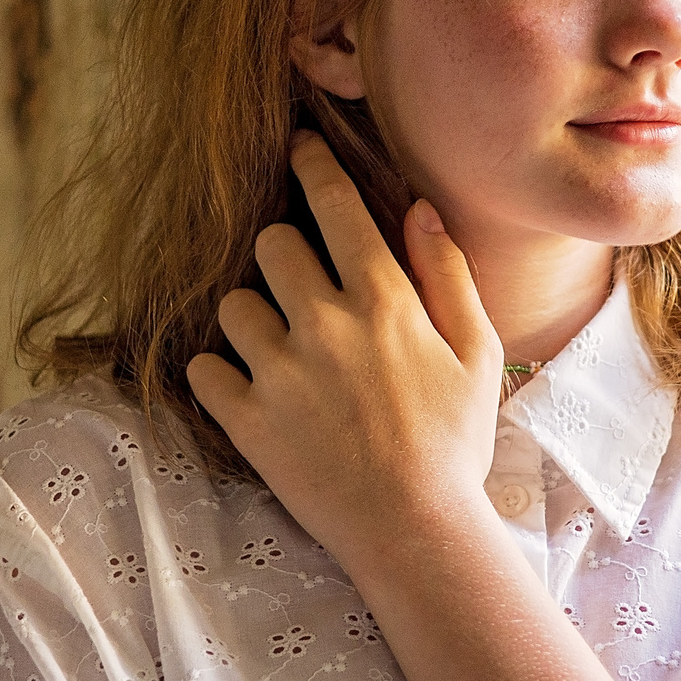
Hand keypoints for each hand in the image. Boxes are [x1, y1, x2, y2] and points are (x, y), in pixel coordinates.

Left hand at [186, 133, 501, 578]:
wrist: (416, 533)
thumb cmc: (454, 444)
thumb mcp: (476, 353)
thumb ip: (446, 274)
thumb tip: (417, 207)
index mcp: (383, 303)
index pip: (334, 206)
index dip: (312, 166)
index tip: (298, 148)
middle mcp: (324, 326)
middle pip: (269, 245)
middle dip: (282, 256)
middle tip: (301, 289)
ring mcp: (278, 373)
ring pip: (233, 305)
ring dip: (252, 317)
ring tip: (281, 350)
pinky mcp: (245, 421)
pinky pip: (204, 370)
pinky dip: (221, 374)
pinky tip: (252, 389)